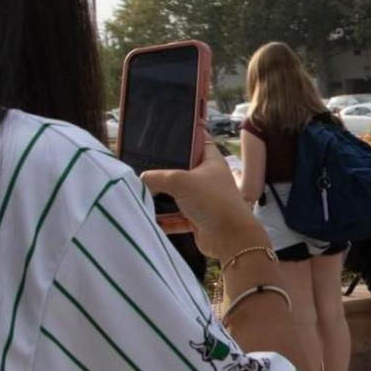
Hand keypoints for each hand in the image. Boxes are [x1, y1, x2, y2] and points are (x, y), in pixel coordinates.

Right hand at [139, 126, 264, 258]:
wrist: (230, 238)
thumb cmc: (212, 200)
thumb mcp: (181, 181)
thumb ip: (157, 177)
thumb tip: (141, 180)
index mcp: (210, 161)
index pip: (199, 140)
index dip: (186, 134)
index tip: (166, 132)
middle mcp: (207, 179)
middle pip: (181, 170)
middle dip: (163, 171)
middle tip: (141, 166)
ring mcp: (202, 200)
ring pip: (176, 195)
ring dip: (161, 198)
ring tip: (140, 193)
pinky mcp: (196, 220)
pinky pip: (175, 218)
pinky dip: (164, 220)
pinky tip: (149, 219)